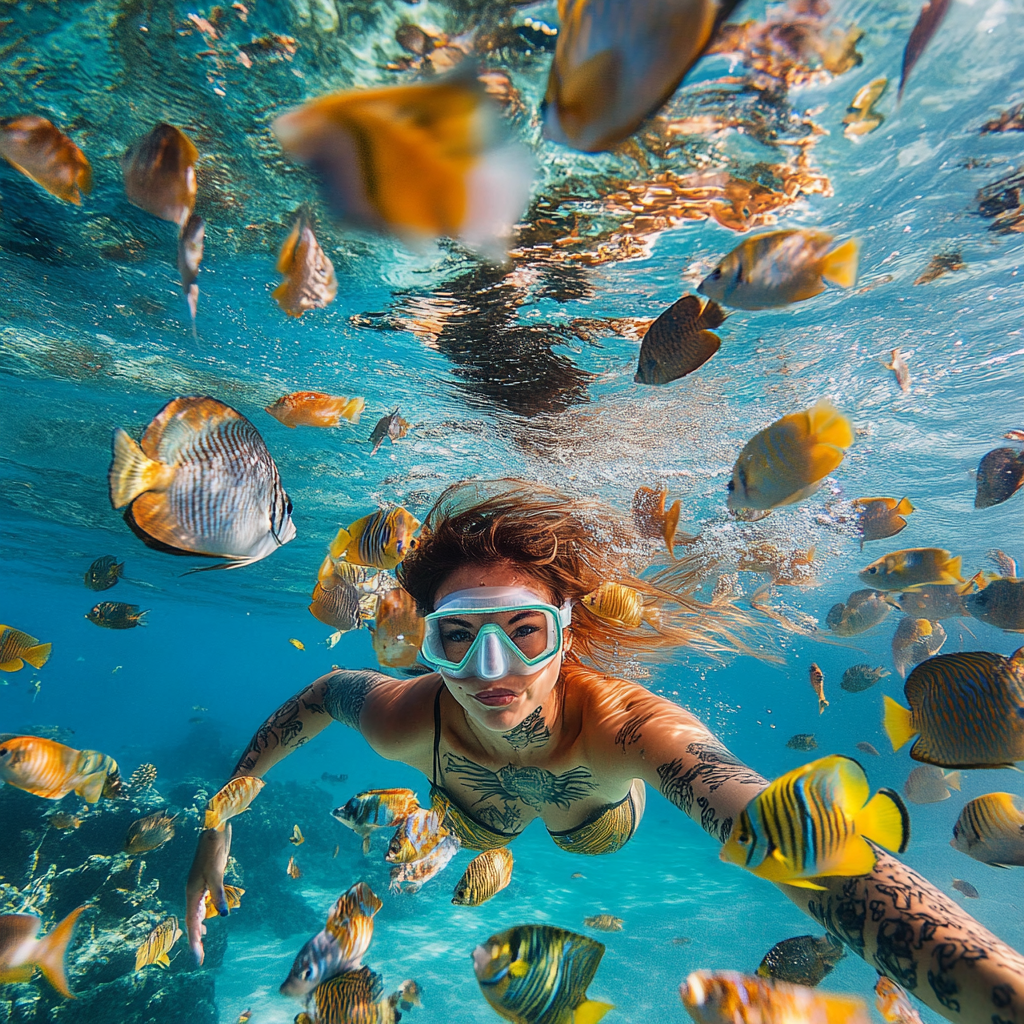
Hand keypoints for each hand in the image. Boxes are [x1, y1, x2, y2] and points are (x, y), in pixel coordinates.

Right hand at [184, 823, 231, 964]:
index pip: (192, 923)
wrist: (214, 830)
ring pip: (197, 913)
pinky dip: (204, 914)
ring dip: (198, 928)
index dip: (194, 942)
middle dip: (195, 940)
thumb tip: (224, 915)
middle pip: (193, 921)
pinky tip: (208, 918)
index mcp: (192, 892)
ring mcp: (199, 886)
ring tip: (201, 943)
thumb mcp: (216, 873)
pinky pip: (202, 903)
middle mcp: (193, 892)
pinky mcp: (208, 880)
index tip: (197, 960)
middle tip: (199, 960)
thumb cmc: (213, 850)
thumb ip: (218, 894)